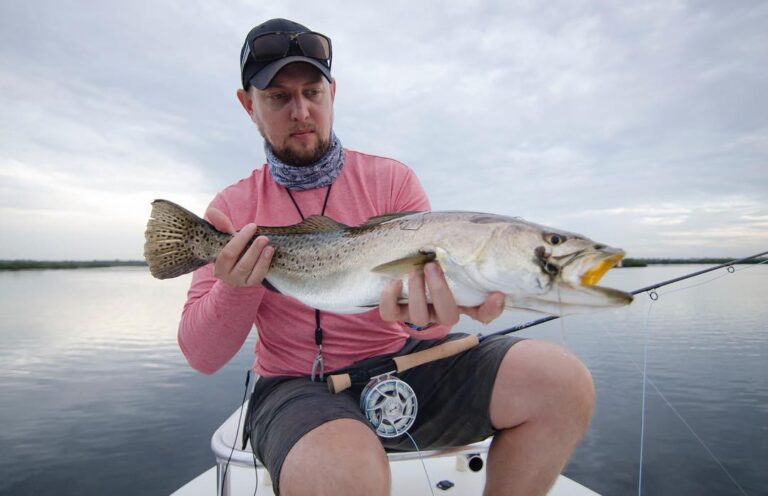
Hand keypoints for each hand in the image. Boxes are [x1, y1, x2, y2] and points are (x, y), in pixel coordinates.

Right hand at [206, 207, 273, 287]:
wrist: (236, 271)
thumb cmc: (232, 250)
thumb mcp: (226, 239)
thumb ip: (220, 225)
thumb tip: (212, 211)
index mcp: (218, 264)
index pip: (227, 253)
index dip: (240, 239)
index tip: (252, 226)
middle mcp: (226, 275)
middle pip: (240, 263)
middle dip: (252, 249)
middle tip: (263, 237)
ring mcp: (239, 281)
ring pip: (249, 270)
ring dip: (260, 257)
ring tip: (269, 246)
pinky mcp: (251, 283)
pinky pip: (258, 276)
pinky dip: (265, 265)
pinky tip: (270, 253)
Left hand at [379, 262, 504, 327]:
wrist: (407, 257)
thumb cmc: (436, 256)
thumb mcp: (452, 254)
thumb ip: (463, 251)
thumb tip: (473, 234)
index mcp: (462, 300)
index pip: (484, 314)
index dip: (491, 309)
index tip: (496, 294)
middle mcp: (442, 311)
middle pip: (449, 317)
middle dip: (440, 291)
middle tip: (432, 266)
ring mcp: (420, 314)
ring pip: (419, 318)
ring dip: (417, 292)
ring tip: (414, 270)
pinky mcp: (397, 311)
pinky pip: (390, 314)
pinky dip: (390, 299)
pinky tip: (395, 282)